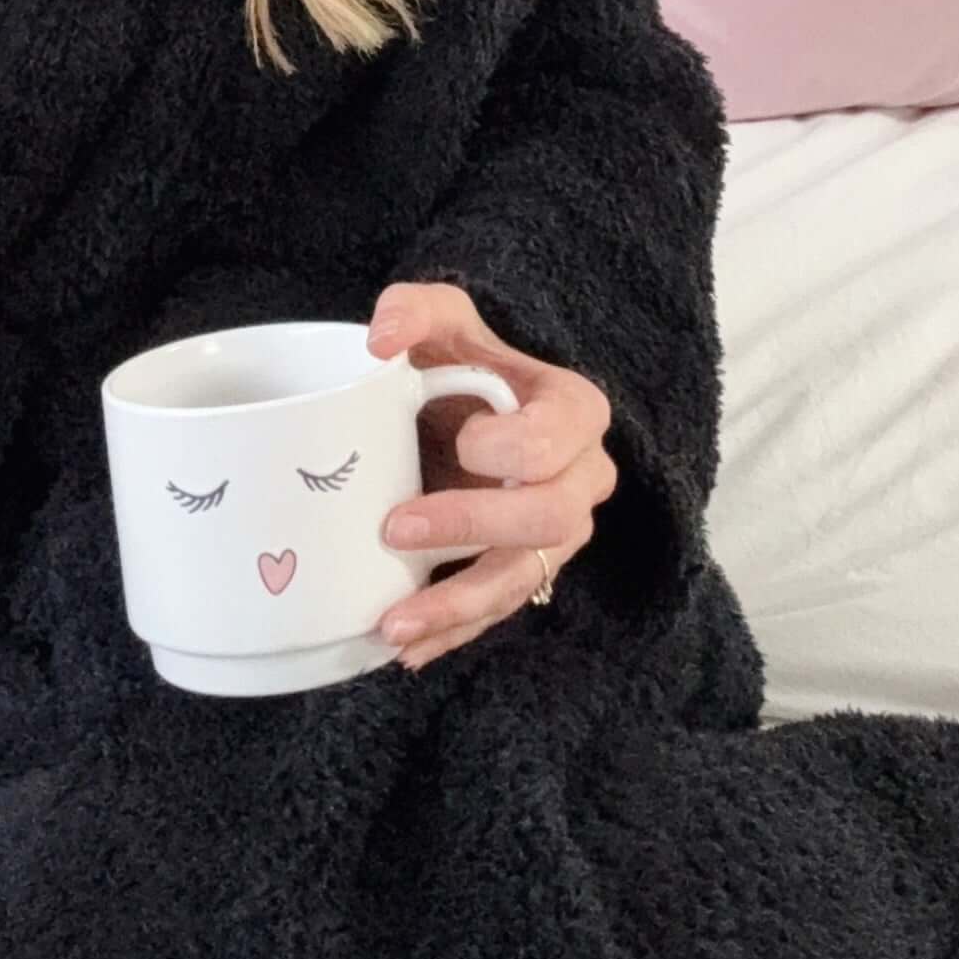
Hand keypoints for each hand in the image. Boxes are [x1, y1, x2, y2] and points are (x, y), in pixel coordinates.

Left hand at [364, 281, 617, 670]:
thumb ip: (415, 310)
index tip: (459, 441)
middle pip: (549, 520)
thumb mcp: (445, 321)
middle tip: (394, 527)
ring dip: (457, 605)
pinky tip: (403, 649)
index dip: (510, 450)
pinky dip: (450, 632)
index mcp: (574, 412)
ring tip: (392, 624)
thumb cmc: (463, 360)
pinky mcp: (524, 572)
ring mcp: (555, 536)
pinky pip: (496, 613)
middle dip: (472, 528)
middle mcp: (579, 480)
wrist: (464, 407)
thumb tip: (379, 340)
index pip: (556, 439)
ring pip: (522, 580)